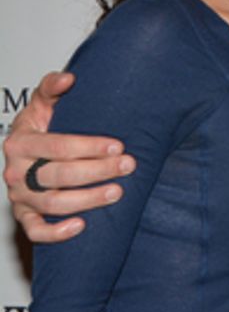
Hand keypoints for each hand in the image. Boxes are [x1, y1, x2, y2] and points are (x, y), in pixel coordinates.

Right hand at [2, 72, 135, 242]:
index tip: (119, 145)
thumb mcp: (42, 104)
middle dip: (97, 171)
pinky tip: (81, 226)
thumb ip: (51, 88)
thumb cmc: (41, 126)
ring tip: (118, 192)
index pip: (58, 146)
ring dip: (87, 199)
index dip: (90, 146)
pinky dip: (55, 232)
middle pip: (59, 175)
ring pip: (52, 203)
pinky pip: (35, 231)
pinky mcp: (24, 215)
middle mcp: (16, 171)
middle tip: (128, 165)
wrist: (26, 151)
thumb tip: (69, 78)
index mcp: (20, 142)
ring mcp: (19, 196)